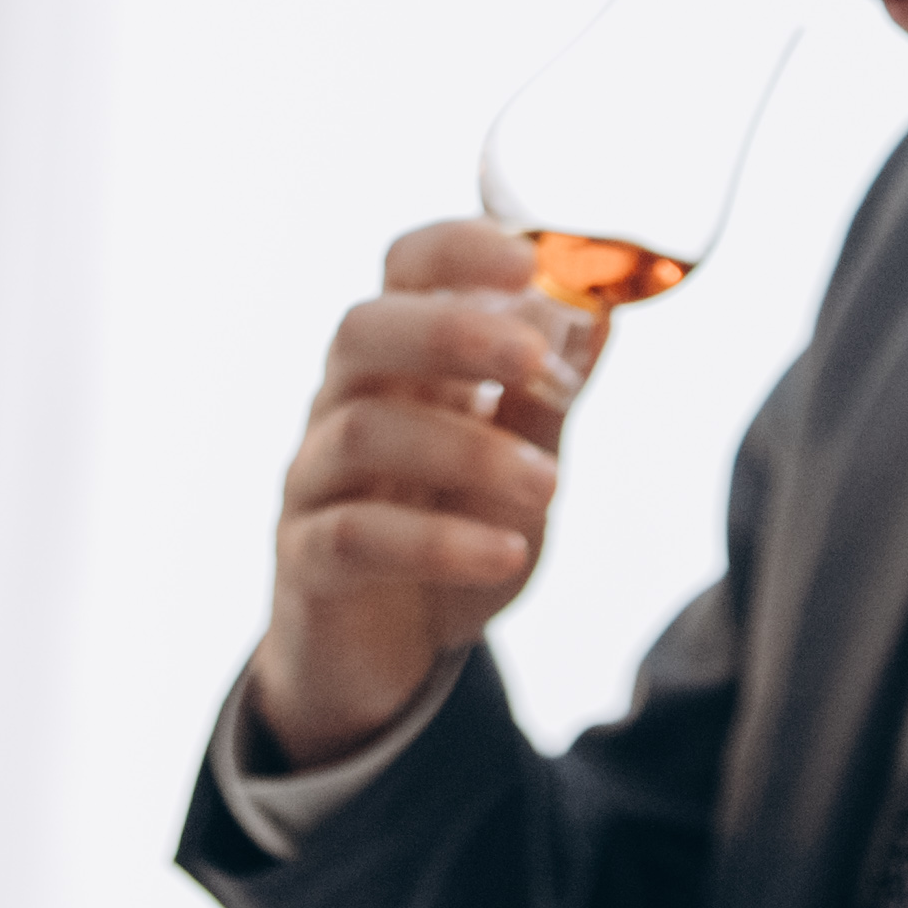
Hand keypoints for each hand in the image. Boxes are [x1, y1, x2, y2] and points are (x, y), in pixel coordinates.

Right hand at [246, 220, 600, 767]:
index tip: (528, 259)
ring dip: (469, 449)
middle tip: (539, 362)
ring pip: (365, 430)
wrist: (384, 659)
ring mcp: (316, 479)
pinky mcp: (308, 560)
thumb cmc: (453, 531)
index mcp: (401, 361)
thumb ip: (548, 395)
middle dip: (453, 332)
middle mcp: (344, 403)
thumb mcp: (521, 463)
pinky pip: (357, 535)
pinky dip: (438, 540)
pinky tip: (505, 552)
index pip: (404, 270)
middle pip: (363, 330)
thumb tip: (599, 312)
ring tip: (550, 486)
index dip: (456, 249)